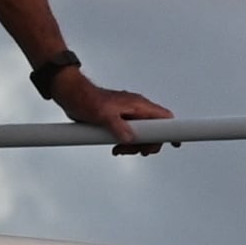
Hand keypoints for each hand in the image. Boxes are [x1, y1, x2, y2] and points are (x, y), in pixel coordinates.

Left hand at [53, 69, 172, 152]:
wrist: (70, 94)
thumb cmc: (85, 98)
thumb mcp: (103, 114)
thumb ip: (119, 127)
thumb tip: (130, 139)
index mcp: (138, 105)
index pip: (165, 117)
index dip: (172, 131)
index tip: (175, 143)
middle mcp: (136, 110)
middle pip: (155, 131)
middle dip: (147, 144)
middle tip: (135, 150)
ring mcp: (128, 116)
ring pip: (142, 136)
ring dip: (134, 146)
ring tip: (120, 150)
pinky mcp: (119, 122)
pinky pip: (129, 136)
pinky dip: (125, 144)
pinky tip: (116, 147)